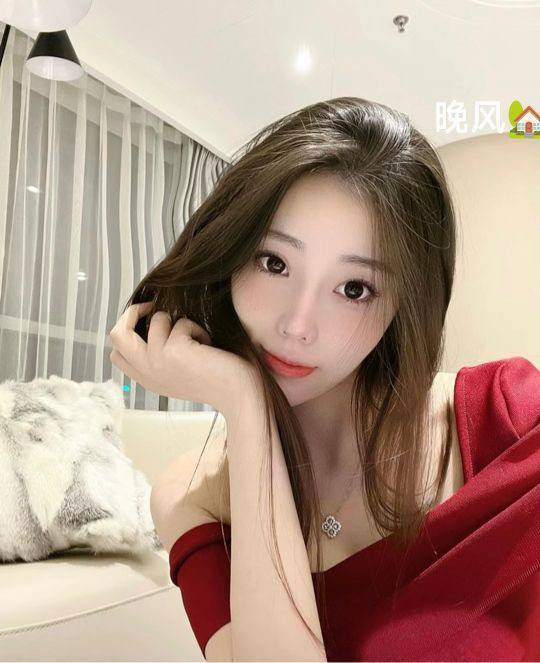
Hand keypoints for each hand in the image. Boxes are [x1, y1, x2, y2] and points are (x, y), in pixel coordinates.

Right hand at [109, 301, 258, 415]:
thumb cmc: (217, 378)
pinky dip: (197, 329)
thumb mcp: (178, 370)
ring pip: (158, 319)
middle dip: (134, 312)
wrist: (238, 393)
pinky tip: (209, 347)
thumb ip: (160, 354)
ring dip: (182, 323)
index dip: (128, 330)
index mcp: (146, 379)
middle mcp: (146, 372)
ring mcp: (156, 361)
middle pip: (116, 334)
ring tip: (199, 340)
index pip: (117, 352)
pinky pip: (181, 323)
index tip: (148, 321)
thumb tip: (152, 318)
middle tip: (154, 306)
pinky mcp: (172, 351)